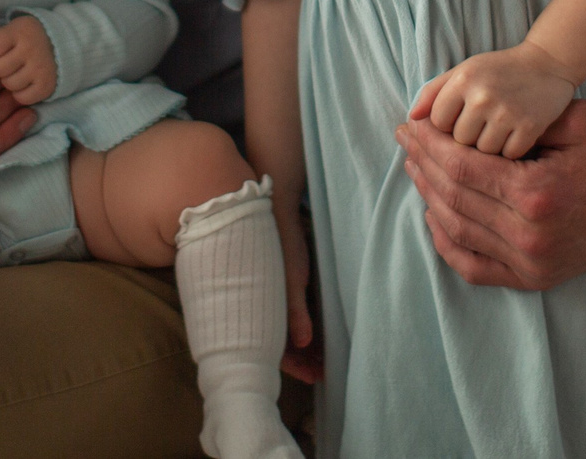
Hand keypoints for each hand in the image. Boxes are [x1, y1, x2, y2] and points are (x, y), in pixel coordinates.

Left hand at [0, 15, 56, 104]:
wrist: (63, 44)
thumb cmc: (28, 38)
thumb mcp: (11, 31)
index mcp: (20, 31)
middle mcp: (32, 48)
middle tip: (9, 64)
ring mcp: (41, 67)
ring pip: (9, 85)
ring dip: (10, 81)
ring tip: (18, 71)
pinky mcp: (48, 85)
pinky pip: (22, 98)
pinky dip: (21, 94)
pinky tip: (26, 82)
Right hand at [276, 197, 321, 383]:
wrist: (273, 207)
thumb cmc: (282, 242)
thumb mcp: (292, 278)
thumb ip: (297, 310)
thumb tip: (304, 342)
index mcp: (259, 310)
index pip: (273, 351)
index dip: (295, 367)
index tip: (316, 377)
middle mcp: (263, 307)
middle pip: (280, 345)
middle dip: (302, 360)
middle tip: (324, 371)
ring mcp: (272, 297)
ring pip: (287, 332)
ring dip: (305, 346)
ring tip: (325, 357)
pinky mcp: (280, 287)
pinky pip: (291, 316)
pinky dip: (305, 327)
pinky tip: (318, 333)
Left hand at [394, 99, 585, 292]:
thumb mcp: (573, 119)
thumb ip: (518, 120)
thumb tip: (460, 119)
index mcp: (537, 193)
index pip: (460, 167)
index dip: (428, 145)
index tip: (409, 125)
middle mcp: (529, 235)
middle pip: (452, 198)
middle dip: (422, 165)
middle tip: (405, 140)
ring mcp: (531, 263)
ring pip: (458, 231)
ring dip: (429, 197)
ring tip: (415, 167)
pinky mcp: (536, 278)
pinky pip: (475, 268)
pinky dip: (447, 243)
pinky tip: (433, 215)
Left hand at [409, 43, 580, 158]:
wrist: (547, 65)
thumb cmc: (498, 71)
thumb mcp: (463, 71)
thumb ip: (433, 92)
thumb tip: (410, 119)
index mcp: (463, 79)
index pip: (437, 123)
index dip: (446, 127)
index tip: (460, 120)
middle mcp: (482, 95)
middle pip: (458, 142)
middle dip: (467, 140)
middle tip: (482, 125)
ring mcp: (507, 112)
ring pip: (481, 153)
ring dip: (488, 149)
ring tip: (498, 130)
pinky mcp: (530, 127)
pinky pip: (507, 157)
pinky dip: (510, 152)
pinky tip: (514, 135)